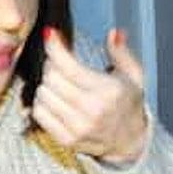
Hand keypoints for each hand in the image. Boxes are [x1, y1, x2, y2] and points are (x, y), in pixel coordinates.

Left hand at [32, 27, 148, 163]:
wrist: (130, 139)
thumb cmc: (128, 103)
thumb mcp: (133, 75)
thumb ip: (121, 52)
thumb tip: (114, 33)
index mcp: (109, 91)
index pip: (68, 66)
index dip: (54, 47)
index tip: (50, 35)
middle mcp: (93, 110)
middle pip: (51, 78)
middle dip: (51, 65)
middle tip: (59, 64)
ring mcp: (78, 127)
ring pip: (42, 95)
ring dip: (46, 85)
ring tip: (58, 84)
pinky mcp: (66, 140)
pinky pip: (39, 114)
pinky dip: (42, 104)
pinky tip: (54, 101)